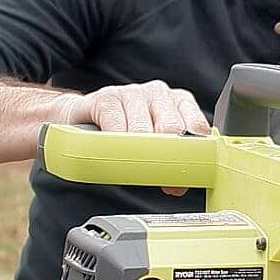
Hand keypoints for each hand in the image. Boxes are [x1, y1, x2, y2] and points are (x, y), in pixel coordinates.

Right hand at [60, 81, 209, 194]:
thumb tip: (177, 186)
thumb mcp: (154, 144)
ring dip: (137, 154)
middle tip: (157, 177)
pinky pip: (116, 126)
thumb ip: (170, 161)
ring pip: (143, 130)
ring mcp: (133, 92)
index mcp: (179, 102)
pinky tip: (114, 153)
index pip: (197, 125)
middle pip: (172, 128)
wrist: (83, 116)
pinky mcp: (107, 98)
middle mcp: (160, 93)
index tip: (184, 173)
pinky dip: (116, 146)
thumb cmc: (125, 129)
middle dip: (166, 157)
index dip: (192, 153)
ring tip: (131, 165)